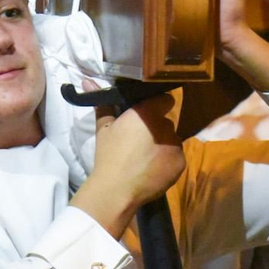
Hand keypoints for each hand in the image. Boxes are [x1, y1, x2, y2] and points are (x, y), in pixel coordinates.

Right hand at [73, 93, 186, 236]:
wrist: (117, 189)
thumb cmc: (108, 156)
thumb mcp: (103, 128)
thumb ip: (103, 102)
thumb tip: (87, 80)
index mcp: (147, 112)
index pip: (165, 100)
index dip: (157, 106)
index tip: (146, 115)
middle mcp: (166, 124)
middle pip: (166, 121)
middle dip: (156, 128)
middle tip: (140, 141)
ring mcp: (176, 144)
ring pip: (172, 139)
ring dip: (163, 144)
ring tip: (145, 158)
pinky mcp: (181, 162)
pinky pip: (176, 156)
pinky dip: (168, 161)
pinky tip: (153, 168)